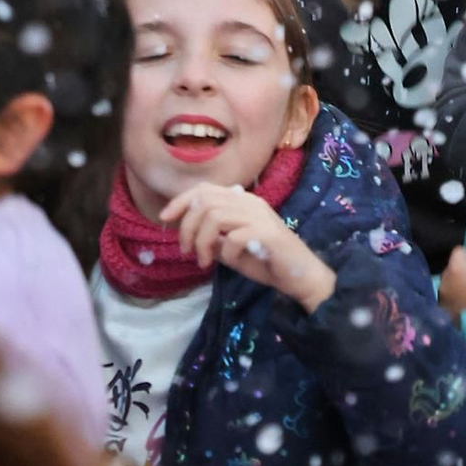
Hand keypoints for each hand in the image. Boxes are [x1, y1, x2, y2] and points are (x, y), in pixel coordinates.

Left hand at [159, 182, 336, 310]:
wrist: (299, 275)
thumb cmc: (266, 260)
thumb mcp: (231, 249)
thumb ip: (213, 238)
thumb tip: (188, 233)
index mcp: (242, 201)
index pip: (205, 189)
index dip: (181, 200)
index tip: (165, 218)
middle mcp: (250, 203)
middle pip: (206, 200)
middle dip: (187, 225)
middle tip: (187, 250)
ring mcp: (259, 216)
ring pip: (215, 215)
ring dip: (202, 240)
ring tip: (202, 261)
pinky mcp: (266, 234)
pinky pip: (233, 237)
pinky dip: (224, 251)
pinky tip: (226, 261)